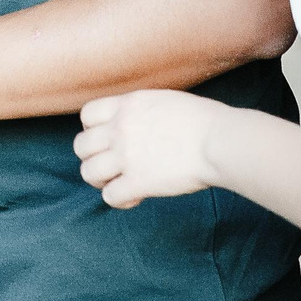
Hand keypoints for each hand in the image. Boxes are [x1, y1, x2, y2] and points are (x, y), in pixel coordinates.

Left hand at [74, 90, 225, 207]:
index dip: (92, 129)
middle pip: (81, 146)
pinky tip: (136, 197)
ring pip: (88, 173)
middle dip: (92, 158)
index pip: (87, 115)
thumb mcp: (165, 101)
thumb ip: (143, 112)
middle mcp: (120, 128)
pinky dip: (120, 200)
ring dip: (101, 180)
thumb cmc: (205, 121)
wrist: (219, 140)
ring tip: (118, 183)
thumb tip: (139, 124)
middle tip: (110, 166)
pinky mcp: (137, 182)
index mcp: (128, 105)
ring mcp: (126, 156)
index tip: (107, 139)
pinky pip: (110, 197)